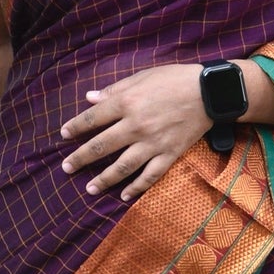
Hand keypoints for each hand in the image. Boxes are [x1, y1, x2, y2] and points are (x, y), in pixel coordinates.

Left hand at [59, 63, 212, 201]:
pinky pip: (149, 175)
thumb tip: (89, 98)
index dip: (75, 127)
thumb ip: (114, 90)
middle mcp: (135, 126)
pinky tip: (124, 196)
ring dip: (103, 180)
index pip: (92, 118)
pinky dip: (136, 187)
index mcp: (126, 103)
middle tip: (66, 168)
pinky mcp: (169, 154)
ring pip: (122, 167)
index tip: (63, 135)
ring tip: (89, 190)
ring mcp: (152, 143)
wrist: (209, 92)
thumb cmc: (174, 79)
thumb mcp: (142, 77)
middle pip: (101, 146)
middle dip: (80, 158)